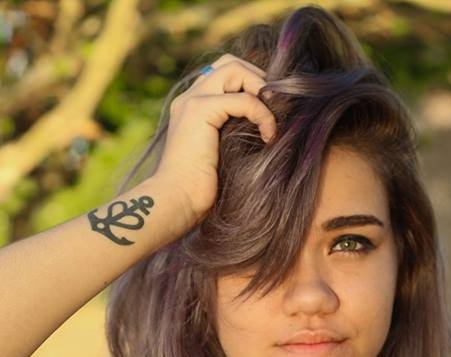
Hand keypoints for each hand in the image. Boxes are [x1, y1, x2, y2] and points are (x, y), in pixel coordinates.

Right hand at [151, 53, 275, 230]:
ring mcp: (192, 101)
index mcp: (191, 106)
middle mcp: (189, 97)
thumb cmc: (199, 189)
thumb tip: (267, 125)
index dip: (251, 84)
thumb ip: (235, 131)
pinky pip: (244, 99)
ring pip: (235, 69)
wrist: (177, 201)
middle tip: (273, 110)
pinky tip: (268, 136)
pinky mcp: (200, 111)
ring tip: (271, 118)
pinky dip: (263, 115)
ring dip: (261, 89)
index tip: (270, 111)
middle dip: (258, 80)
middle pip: (230, 63)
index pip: (224, 74)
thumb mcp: (223, 153)